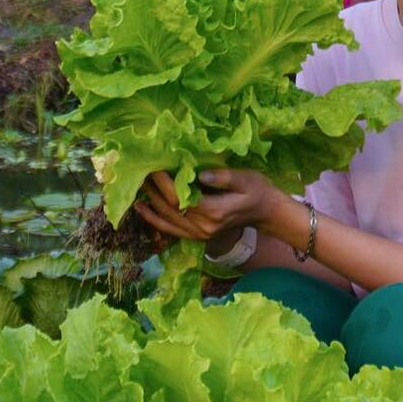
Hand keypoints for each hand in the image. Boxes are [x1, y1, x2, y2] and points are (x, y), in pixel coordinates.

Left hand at [134, 169, 293, 244]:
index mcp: (214, 212)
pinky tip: (141, 208)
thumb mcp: (245, 178)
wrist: (265, 213)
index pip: (180, 198)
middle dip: (153, 189)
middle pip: (169, 209)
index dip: (163, 183)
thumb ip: (223, 177)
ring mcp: (198, 234)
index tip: (153, 165)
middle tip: (140, 170)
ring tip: (137, 184)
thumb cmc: (257, 190)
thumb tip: (199, 174)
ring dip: (149, 203)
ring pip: (166, 220)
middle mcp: (203, 227)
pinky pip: (170, 230)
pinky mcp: (196, 235)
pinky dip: (153, 220)